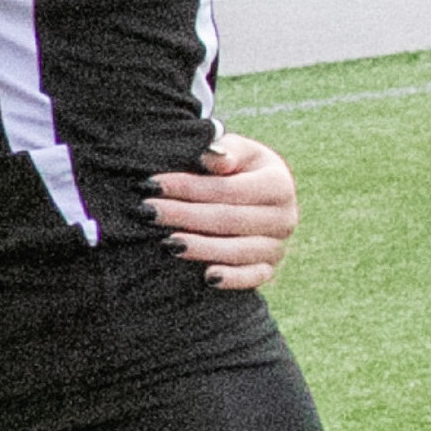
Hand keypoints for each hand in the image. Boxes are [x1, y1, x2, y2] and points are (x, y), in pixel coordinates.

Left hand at [143, 131, 298, 290]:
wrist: (252, 197)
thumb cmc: (237, 169)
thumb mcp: (237, 152)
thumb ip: (226, 151)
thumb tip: (211, 155)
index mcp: (278, 183)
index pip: (228, 188)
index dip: (188, 186)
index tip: (152, 184)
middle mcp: (284, 217)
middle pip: (228, 220)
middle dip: (183, 215)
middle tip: (147, 212)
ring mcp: (277, 246)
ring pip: (237, 250)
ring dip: (200, 248)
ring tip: (167, 243)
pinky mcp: (268, 268)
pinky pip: (254, 278)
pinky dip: (232, 279)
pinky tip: (208, 277)